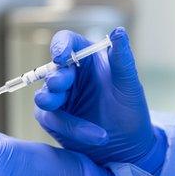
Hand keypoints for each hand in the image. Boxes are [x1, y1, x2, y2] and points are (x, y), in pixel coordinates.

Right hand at [34, 27, 165, 173]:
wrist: (128, 144)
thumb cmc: (130, 108)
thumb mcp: (129, 83)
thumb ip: (122, 58)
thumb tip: (119, 31)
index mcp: (86, 57)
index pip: (66, 42)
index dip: (60, 46)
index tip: (61, 56)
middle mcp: (69, 74)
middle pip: (52, 69)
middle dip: (56, 78)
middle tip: (60, 86)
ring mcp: (59, 97)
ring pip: (44, 95)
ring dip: (51, 100)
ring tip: (60, 105)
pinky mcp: (53, 119)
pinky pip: (53, 120)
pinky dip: (72, 128)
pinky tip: (97, 136)